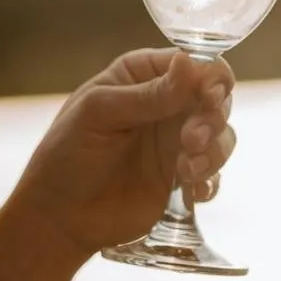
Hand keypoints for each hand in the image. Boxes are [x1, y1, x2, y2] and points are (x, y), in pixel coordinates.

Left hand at [9, 49, 235, 260]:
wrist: (59, 217)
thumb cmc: (67, 155)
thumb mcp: (100, 114)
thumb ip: (149, 94)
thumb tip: (190, 65)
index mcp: (141, 76)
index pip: (192, 63)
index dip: (211, 78)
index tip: (209, 98)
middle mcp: (165, 104)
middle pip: (216, 98)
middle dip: (212, 117)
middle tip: (190, 140)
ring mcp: (175, 142)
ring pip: (221, 136)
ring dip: (214, 151)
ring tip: (185, 171)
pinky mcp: (182, 179)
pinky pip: (214, 174)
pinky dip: (210, 181)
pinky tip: (193, 191)